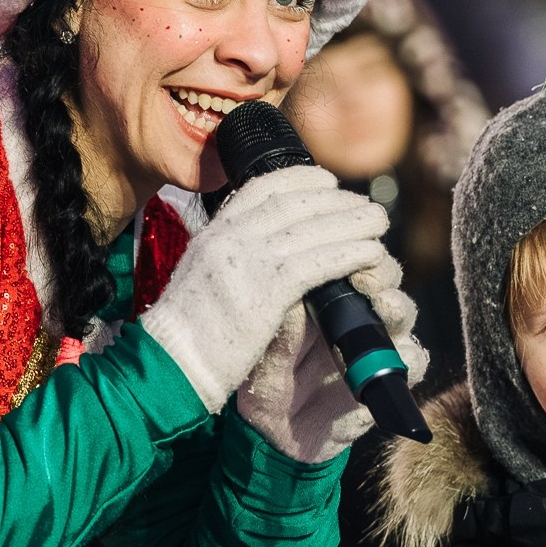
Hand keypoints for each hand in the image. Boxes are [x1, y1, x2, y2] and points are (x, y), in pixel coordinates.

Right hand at [138, 166, 391, 411]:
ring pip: (311, 228)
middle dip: (334, 200)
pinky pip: (318, 263)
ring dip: (351, 222)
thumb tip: (254, 252)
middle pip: (293, 203)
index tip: (326, 181)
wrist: (167, 366)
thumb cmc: (183, 337)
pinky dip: (349, 254)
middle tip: (363, 204)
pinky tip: (370, 253)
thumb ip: (226, 260)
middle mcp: (229, 239)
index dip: (299, 180)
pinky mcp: (266, 293)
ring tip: (378, 221)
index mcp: (213, 234)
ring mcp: (246, 263)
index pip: (261, 189)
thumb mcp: (200, 282)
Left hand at [234, 254, 428, 463]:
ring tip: (386, 307)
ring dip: (399, 311)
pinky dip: (411, 361)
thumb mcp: (263, 367)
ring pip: (403, 320)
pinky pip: (413, 367)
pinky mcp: (389, 384)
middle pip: (384, 285)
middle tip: (370, 282)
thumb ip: (279, 343)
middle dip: (383, 278)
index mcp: (322, 308)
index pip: (350, 270)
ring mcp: (375, 352)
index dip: (355, 260)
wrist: (277, 441)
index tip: (349, 263)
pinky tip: (397, 361)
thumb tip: (292, 306)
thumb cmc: (266, 391)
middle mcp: (355, 324)